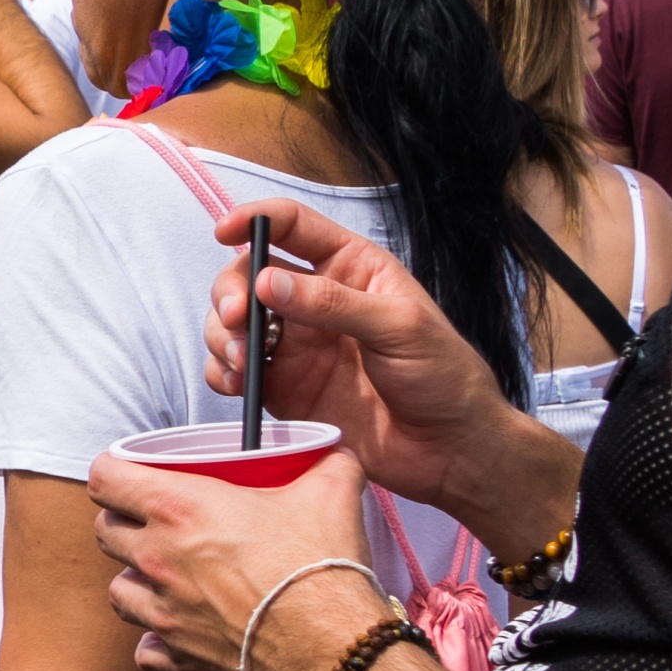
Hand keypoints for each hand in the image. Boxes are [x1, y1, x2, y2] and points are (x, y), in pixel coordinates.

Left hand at [89, 444, 380, 670]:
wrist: (331, 648)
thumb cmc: (322, 566)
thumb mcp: (332, 492)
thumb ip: (327, 462)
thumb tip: (334, 453)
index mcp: (179, 509)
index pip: (105, 478)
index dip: (114, 471)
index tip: (133, 473)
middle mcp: (158, 559)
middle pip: (106, 532)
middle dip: (126, 523)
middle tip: (159, 523)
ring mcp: (162, 613)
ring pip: (119, 592)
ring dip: (138, 583)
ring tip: (170, 579)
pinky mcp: (178, 658)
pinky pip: (147, 652)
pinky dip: (159, 644)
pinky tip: (182, 634)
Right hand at [203, 194, 545, 518]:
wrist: (449, 450)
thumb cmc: (443, 377)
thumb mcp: (400, 327)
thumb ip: (333, 303)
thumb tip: (267, 282)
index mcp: (350, 268)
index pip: (292, 226)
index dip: (254, 220)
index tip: (226, 231)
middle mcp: (315, 301)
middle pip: (248, 275)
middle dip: (231, 291)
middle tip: (238, 317)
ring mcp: (294, 346)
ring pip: (232, 323)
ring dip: (224, 336)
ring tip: (244, 363)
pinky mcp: (282, 388)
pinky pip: (232, 372)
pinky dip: (222, 373)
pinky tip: (240, 385)